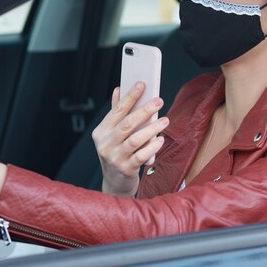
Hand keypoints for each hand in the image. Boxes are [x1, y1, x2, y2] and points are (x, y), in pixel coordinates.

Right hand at [92, 82, 168, 196]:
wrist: (115, 182)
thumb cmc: (117, 152)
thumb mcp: (113, 134)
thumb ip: (116, 113)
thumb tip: (118, 90)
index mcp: (101, 131)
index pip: (116, 110)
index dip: (130, 96)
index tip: (142, 84)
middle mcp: (105, 144)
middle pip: (127, 123)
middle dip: (144, 110)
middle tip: (159, 101)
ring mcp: (114, 158)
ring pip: (135, 139)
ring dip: (152, 129)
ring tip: (165, 120)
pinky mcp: (125, 169)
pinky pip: (141, 156)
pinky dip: (152, 146)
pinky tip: (161, 140)